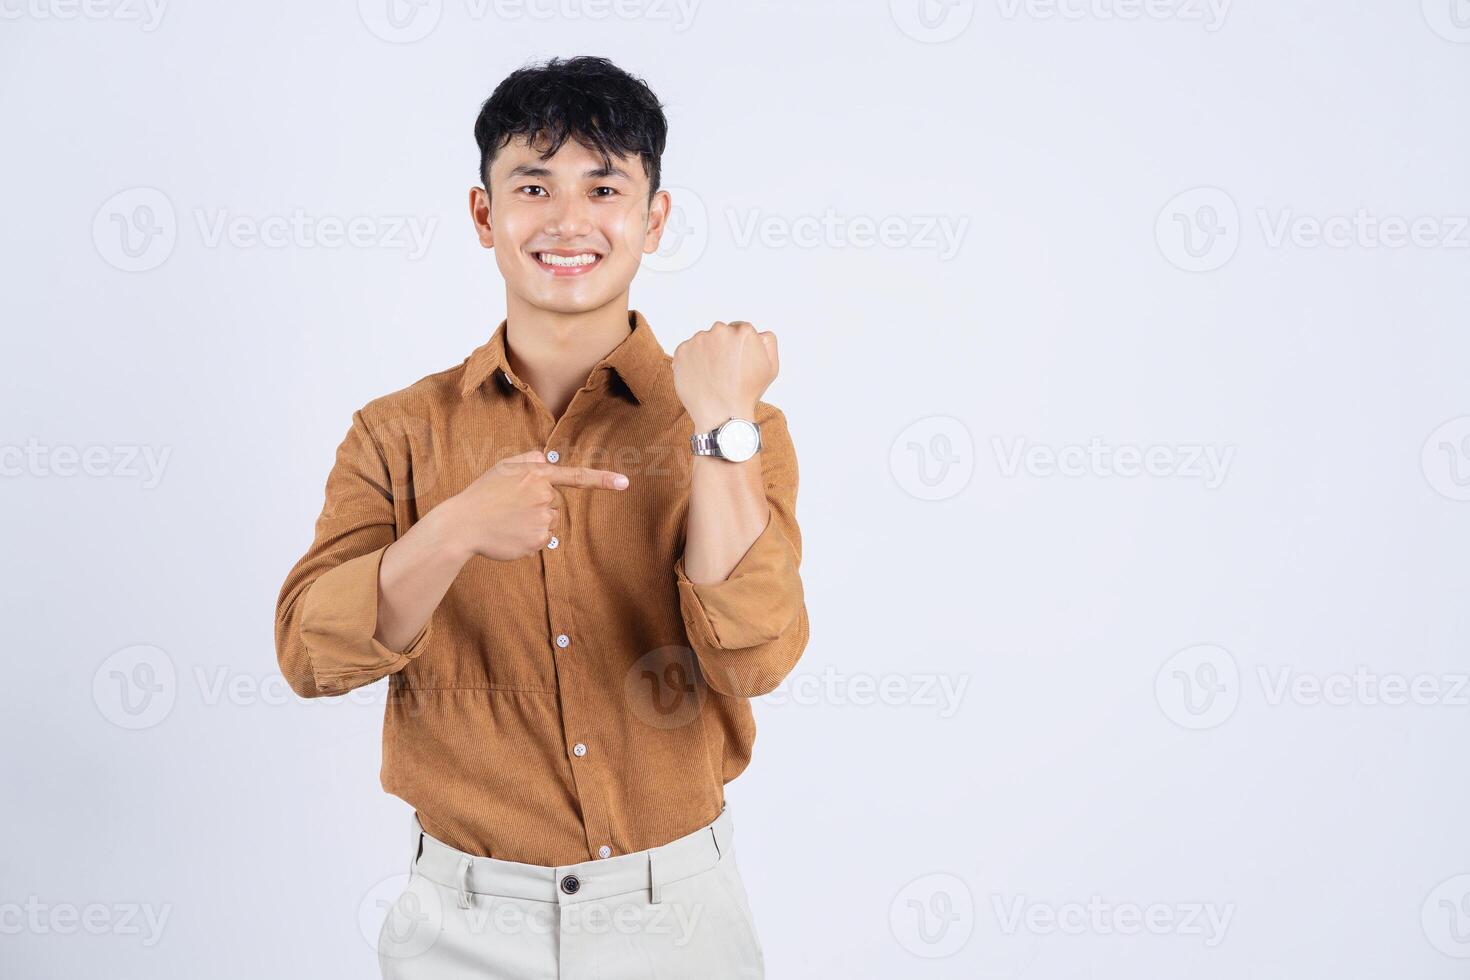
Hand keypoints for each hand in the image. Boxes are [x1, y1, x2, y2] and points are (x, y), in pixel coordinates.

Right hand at [440, 449, 628, 560]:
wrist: (462, 524)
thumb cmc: (482, 494)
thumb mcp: (503, 467)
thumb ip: (528, 460)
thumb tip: (548, 461)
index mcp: (536, 475)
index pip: (575, 476)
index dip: (602, 480)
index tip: (625, 483)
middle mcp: (543, 495)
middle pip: (554, 502)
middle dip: (537, 505)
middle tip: (510, 507)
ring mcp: (542, 519)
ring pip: (550, 521)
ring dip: (533, 522)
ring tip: (508, 521)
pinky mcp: (538, 540)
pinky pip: (543, 538)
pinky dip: (529, 538)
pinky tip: (511, 534)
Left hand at [672, 320, 778, 430]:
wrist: (723, 415)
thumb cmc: (748, 393)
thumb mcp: (771, 367)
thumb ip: (768, 342)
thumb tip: (757, 332)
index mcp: (743, 332)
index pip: (739, 329)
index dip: (739, 347)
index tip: (736, 362)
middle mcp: (720, 330)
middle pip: (720, 333)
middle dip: (722, 348)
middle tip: (724, 371)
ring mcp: (698, 340)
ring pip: (703, 342)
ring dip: (706, 354)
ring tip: (712, 377)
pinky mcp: (681, 351)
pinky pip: (687, 352)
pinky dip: (691, 362)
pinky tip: (701, 377)